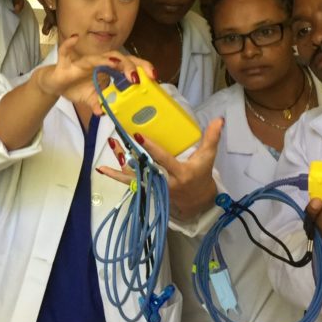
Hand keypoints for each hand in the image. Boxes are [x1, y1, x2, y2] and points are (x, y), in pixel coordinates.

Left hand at [5, 0, 55, 33]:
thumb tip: (17, 10)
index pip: (48, 4)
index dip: (51, 14)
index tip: (53, 23)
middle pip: (54, 6)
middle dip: (53, 19)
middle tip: (46, 30)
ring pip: (54, 5)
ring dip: (52, 16)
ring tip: (47, 28)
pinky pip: (52, 2)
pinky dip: (51, 11)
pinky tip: (49, 20)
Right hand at [34, 35, 133, 111]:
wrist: (55, 83)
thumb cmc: (77, 87)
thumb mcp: (91, 99)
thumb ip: (99, 104)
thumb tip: (104, 113)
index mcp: (108, 69)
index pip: (129, 65)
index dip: (142, 68)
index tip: (154, 76)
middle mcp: (98, 62)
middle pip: (117, 58)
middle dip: (129, 65)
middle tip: (137, 77)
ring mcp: (82, 61)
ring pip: (96, 57)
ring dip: (105, 58)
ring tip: (115, 63)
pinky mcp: (66, 62)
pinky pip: (66, 51)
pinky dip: (68, 45)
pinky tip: (73, 38)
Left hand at [97, 118, 223, 220]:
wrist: (199, 203)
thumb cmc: (202, 176)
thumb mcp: (208, 157)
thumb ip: (211, 138)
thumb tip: (219, 119)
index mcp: (180, 173)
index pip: (164, 160)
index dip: (152, 149)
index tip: (139, 136)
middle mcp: (166, 182)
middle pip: (145, 169)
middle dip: (131, 156)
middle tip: (118, 140)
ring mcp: (155, 188)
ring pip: (135, 178)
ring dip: (119, 168)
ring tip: (107, 155)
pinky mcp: (149, 190)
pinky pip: (131, 183)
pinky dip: (116, 176)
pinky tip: (102, 169)